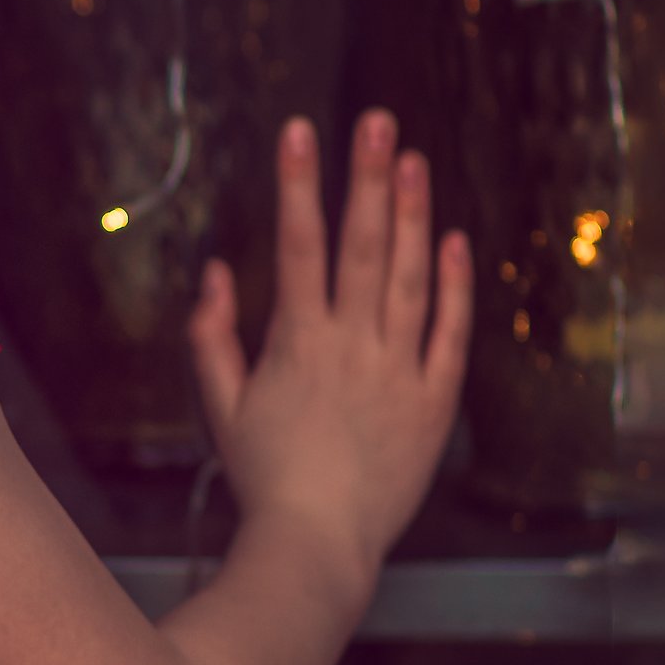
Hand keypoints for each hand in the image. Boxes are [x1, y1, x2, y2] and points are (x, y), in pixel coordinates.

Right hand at [187, 113, 472, 593]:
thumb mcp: (218, 407)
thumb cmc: (264, 478)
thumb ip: (213, 336)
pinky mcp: (435, 402)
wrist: (318, 543)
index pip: (299, 245)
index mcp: (297, 342)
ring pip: (408, 277)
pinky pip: (449, 333)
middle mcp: (351, 345)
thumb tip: (216, 273)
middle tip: (377, 121)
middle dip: (367, 177)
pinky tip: (452, 241)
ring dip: (411, 215)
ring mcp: (398, 370)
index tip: (302, 131)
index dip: (300, 183)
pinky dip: (452, 285)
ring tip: (414, 160)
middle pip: (361, 245)